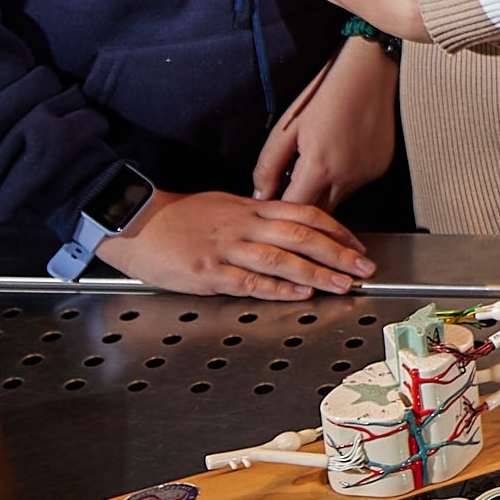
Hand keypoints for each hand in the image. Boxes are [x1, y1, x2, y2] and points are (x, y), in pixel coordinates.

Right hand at [95, 189, 372, 298]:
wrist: (135, 222)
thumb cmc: (178, 217)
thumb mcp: (223, 206)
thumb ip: (256, 218)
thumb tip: (287, 228)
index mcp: (250, 208)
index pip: (304, 214)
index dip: (336, 230)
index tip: (358, 246)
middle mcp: (244, 225)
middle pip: (301, 236)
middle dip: (338, 254)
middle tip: (364, 269)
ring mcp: (227, 249)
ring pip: (282, 258)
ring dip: (317, 273)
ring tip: (342, 284)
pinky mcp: (208, 272)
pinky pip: (249, 280)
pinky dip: (278, 287)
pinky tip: (300, 293)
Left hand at [256, 37, 400, 205]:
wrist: (369, 71)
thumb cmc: (324, 93)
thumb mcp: (287, 128)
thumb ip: (268, 166)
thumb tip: (259, 194)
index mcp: (320, 167)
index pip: (293, 209)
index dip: (279, 208)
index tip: (272, 199)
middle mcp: (347, 178)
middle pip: (317, 212)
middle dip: (301, 203)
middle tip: (290, 185)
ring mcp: (367, 175)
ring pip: (338, 202)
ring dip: (323, 194)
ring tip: (316, 166)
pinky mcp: (380, 169)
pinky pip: (355, 186)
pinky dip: (343, 181)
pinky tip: (340, 156)